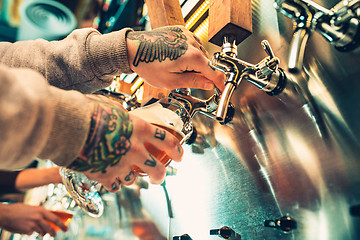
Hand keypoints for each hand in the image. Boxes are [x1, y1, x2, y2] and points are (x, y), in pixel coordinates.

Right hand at [0, 203, 66, 236]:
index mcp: (41, 210)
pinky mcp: (27, 231)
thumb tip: (48, 218)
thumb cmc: (18, 210)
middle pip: (50, 228)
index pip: (55, 219)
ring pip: (41, 232)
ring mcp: (33, 225)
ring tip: (37, 230)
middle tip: (55, 234)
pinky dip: (30, 232)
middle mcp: (39, 217)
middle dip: (53, 233)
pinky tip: (25, 227)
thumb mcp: (33, 208)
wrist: (6, 214)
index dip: (62, 224)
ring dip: (41, 232)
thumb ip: (40, 213)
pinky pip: (32, 233)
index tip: (66, 228)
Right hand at [68, 95, 182, 191]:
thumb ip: (124, 117)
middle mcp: (135, 148)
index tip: (180, 157)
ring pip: (135, 179)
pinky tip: (110, 178)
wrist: (68, 125)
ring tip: (125, 172)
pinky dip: (114, 183)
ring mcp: (121, 164)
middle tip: (158, 177)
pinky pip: (116, 186)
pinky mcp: (106, 176)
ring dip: (132, 177)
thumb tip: (124, 117)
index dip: (178, 151)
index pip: (168, 142)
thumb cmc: (88, 112)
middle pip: (157, 169)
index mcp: (140, 129)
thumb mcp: (113, 108)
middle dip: (160, 175)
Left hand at [126, 25, 224, 90]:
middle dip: (204, 73)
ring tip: (178, 68)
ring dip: (196, 63)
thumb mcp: (172, 81)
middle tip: (192, 82)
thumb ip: (194, 82)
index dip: (220, 83)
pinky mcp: (181, 31)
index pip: (214, 72)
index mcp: (192, 57)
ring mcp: (187, 35)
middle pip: (208, 62)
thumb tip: (209, 85)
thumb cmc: (148, 65)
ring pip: (200, 53)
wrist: (132, 50)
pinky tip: (177, 58)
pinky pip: (192, 44)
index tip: (223, 89)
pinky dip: (190, 53)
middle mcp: (192, 43)